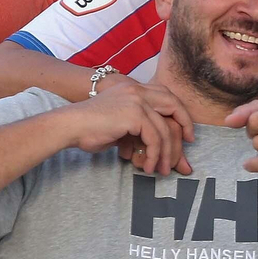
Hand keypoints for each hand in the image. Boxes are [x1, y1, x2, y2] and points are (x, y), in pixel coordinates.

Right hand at [65, 86, 193, 175]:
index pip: (167, 97)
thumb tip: (158, 148)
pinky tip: (147, 167)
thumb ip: (140, 128)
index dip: (180, 114)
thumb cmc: (89, 130)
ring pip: (165, 128)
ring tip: (163, 170)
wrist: (69, 126)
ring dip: (166, 153)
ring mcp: (137, 100)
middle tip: (188, 148)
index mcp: (134, 88)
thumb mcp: (120, 125)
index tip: (186, 135)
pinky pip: (155, 138)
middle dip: (185, 127)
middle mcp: (137, 90)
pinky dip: (154, 155)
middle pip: (174, 105)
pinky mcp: (134, 114)